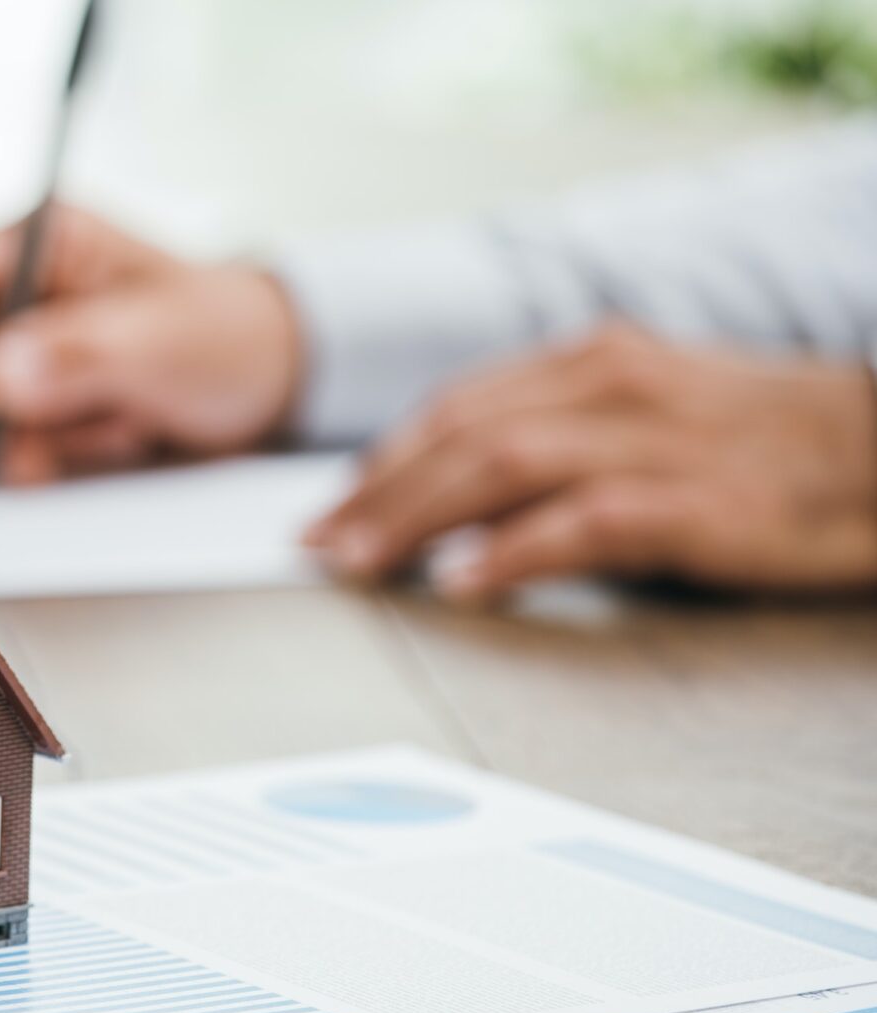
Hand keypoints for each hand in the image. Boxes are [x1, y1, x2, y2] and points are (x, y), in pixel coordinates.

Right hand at [0, 205, 302, 482]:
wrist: (270, 380)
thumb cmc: (230, 334)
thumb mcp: (163, 340)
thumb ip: (80, 353)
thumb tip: (1, 373)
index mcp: (43, 240)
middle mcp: (24, 292)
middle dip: (11, 408)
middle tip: (71, 432)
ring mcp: (30, 352)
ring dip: (55, 436)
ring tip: (128, 419)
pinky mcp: (42, 402)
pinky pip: (16, 446)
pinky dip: (65, 457)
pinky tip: (122, 433)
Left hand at [307, 323, 876, 600]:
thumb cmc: (761, 438)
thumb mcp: (648, 406)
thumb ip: (557, 428)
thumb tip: (456, 483)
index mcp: (592, 360)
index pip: (458, 408)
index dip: (383, 460)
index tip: (332, 506)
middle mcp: (610, 385)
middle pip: (460, 436)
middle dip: (376, 494)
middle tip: (320, 546)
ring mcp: (651, 440)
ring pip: (499, 468)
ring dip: (415, 518)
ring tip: (362, 564)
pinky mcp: (694, 502)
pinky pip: (580, 524)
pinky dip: (511, 552)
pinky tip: (464, 583)